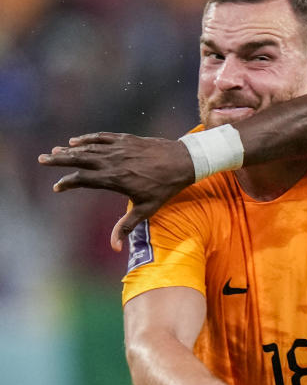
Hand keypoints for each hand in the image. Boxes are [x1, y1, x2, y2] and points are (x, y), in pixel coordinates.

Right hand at [38, 132, 194, 251]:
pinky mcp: (127, 139)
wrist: (185, 161)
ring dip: (71, 149)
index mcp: (116, 179)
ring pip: (89, 147)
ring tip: (55, 151)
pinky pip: (103, 137)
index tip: (57, 188)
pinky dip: (88, 138)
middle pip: (80, 159)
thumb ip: (126, 226)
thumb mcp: (147, 209)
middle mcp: (114, 161)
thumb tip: (116, 248)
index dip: (67, 183)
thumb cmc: (166, 188)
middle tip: (43, 159)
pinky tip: (76, 140)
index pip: (84, 179)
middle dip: (60, 159)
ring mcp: (120, 148)